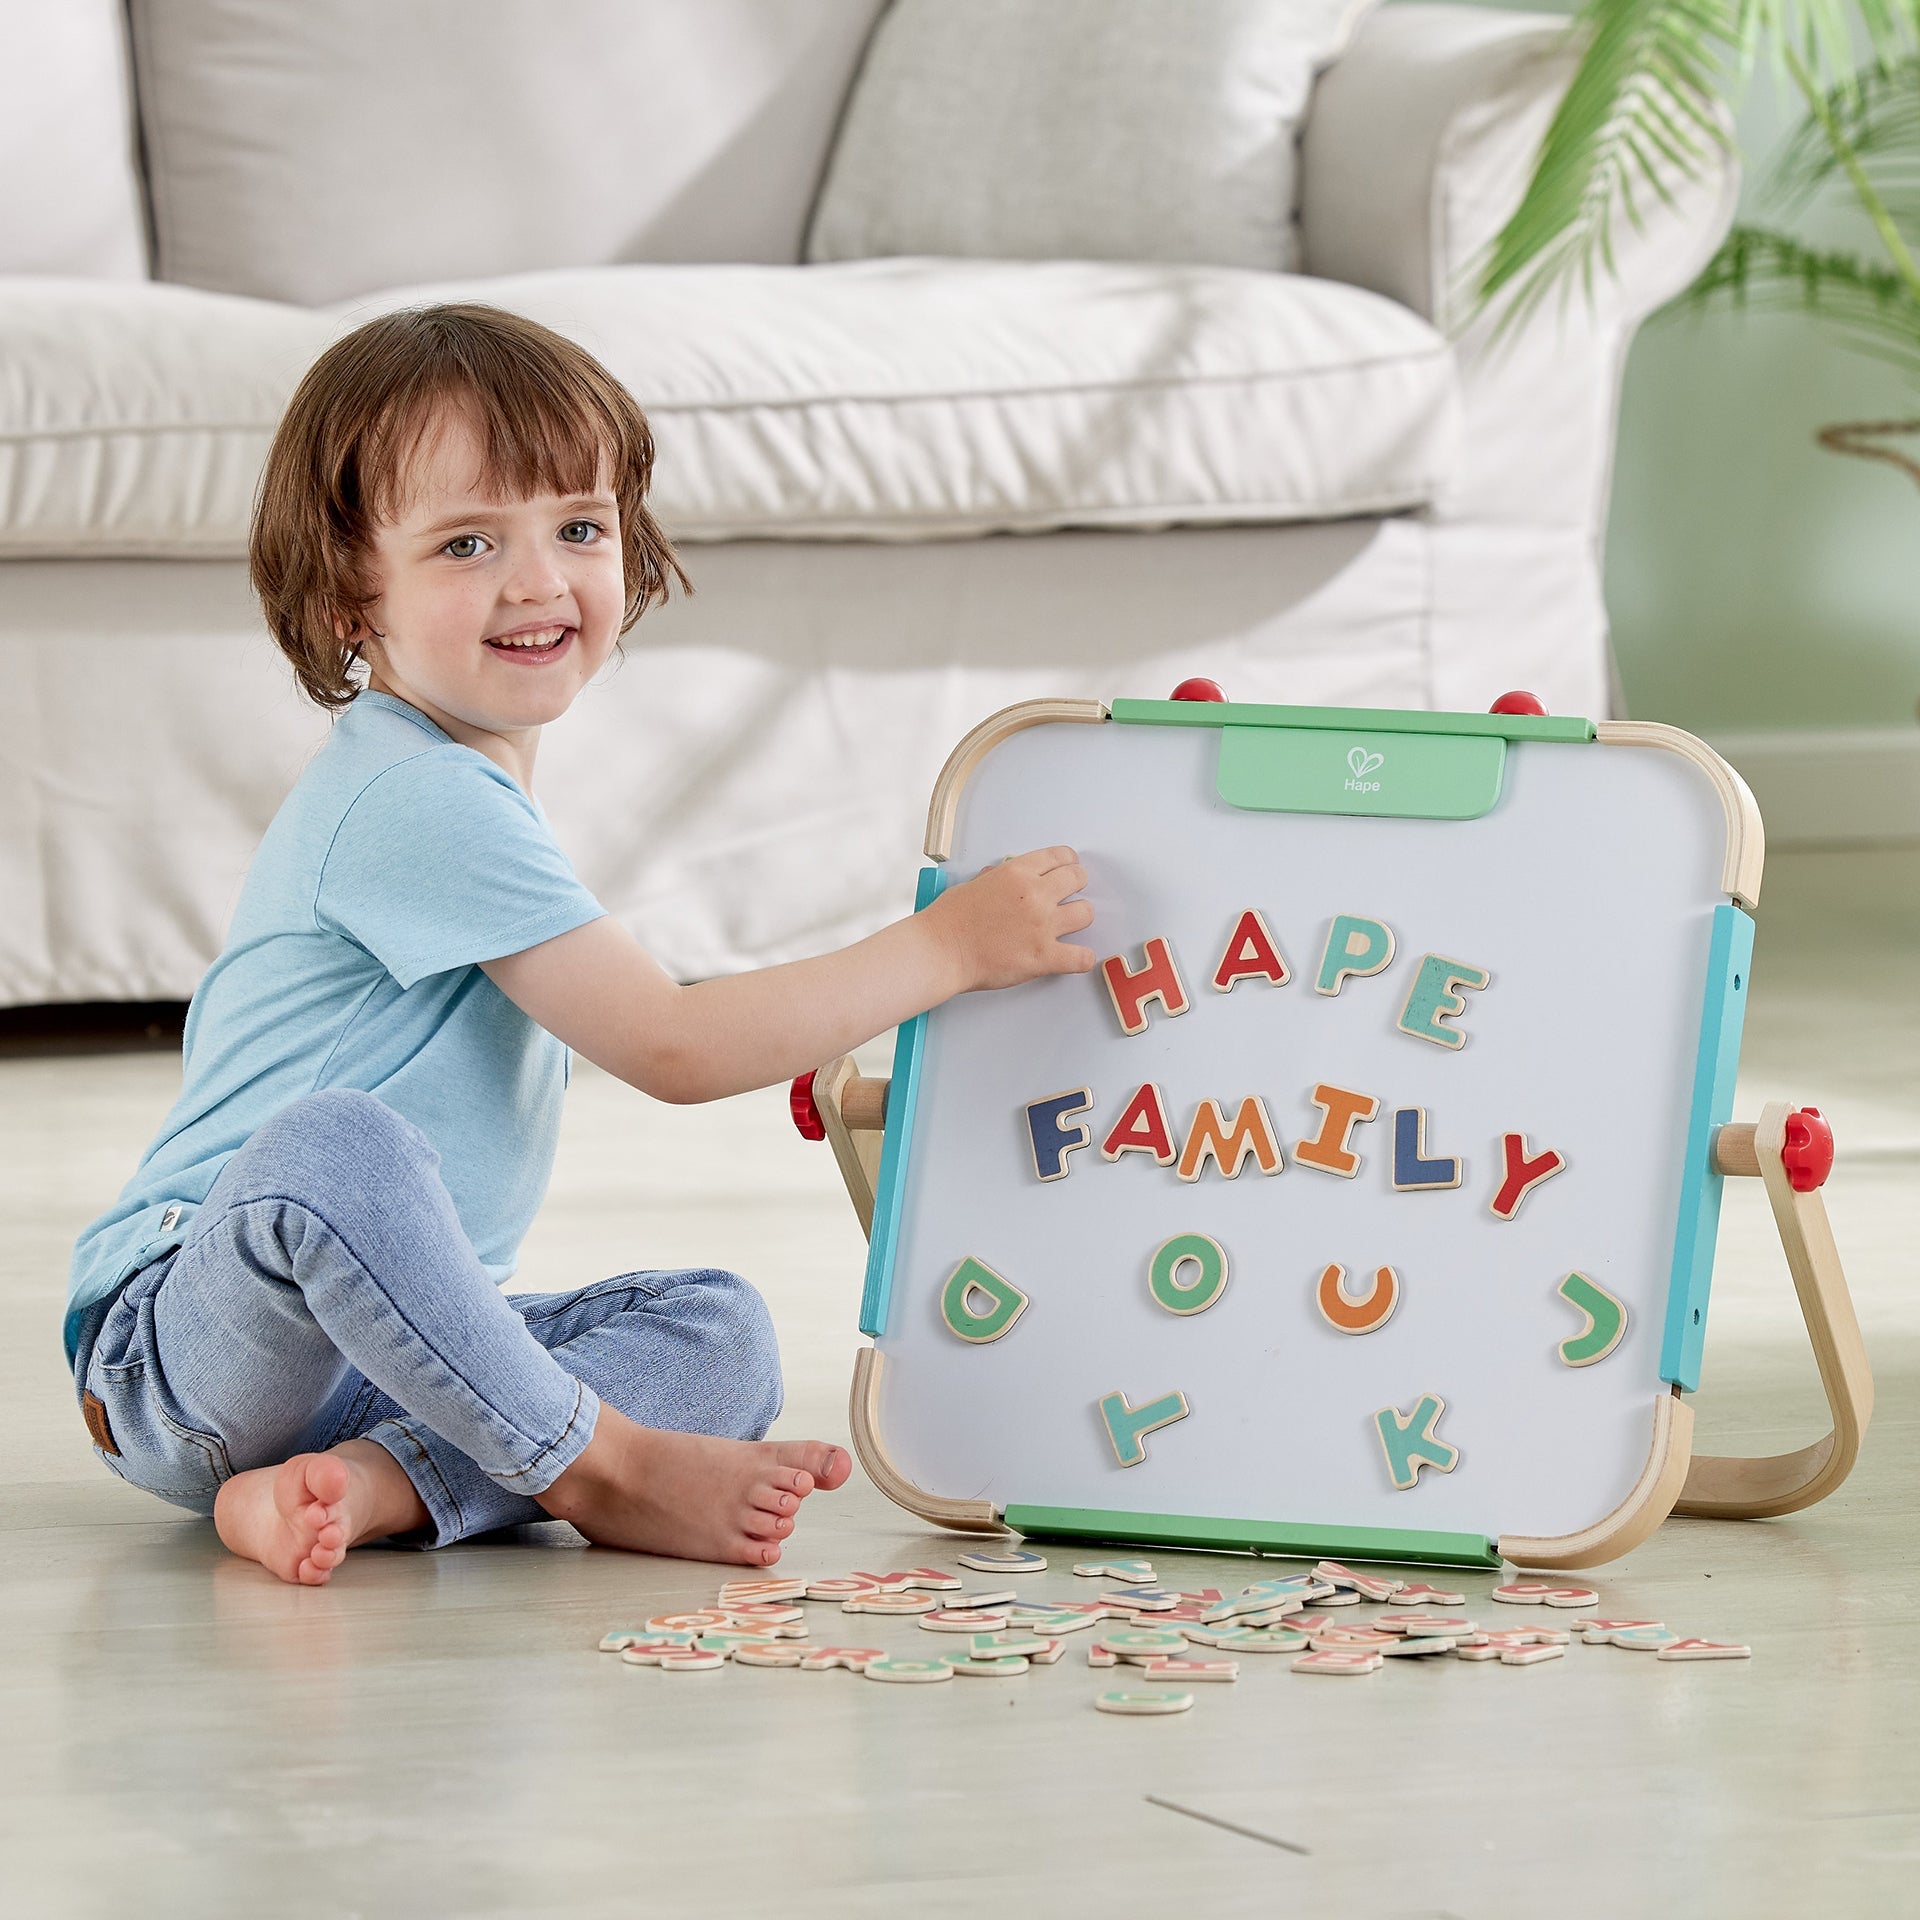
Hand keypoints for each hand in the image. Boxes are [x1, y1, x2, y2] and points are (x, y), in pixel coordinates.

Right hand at [926, 845, 1095, 993]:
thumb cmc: (948, 921)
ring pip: (1085, 913)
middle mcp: (1034, 895)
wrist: (940, 951)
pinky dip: (1081, 958)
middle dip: (1077, 885)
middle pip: (1077, 878)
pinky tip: (1075, 956)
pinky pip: (1081, 956)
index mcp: (1016, 873)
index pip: (1059, 856)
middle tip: (1071, 895)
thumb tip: (1001, 876)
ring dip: (1078, 918)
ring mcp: (1042, 926)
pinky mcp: (1043, 957)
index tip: (1069, 868)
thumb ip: (995, 879)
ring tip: (1068, 926)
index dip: (1068, 862)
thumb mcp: (972, 885)